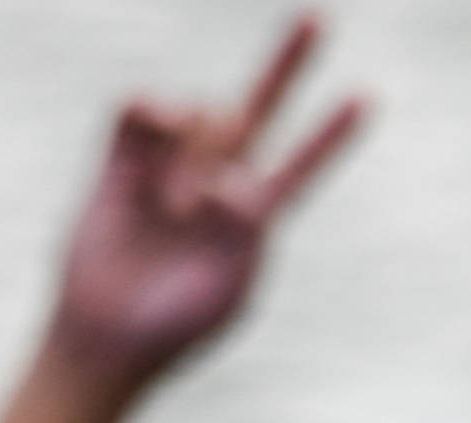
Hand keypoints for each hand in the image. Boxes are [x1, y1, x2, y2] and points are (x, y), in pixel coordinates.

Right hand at [46, 17, 361, 388]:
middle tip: (319, 16)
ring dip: (196, 146)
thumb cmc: (173, 329)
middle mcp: (215, 180)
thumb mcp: (226, 290)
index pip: (300, 165)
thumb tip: (226, 178)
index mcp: (252, 216)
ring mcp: (169, 167)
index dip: (330, 135)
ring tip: (175, 205)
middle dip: (288, 62)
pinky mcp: (120, 162)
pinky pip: (140, 108)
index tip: (366, 98)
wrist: (104, 342)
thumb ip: (242, 231)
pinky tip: (155, 126)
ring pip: (200, 112)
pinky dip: (151, 109)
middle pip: (259, 107)